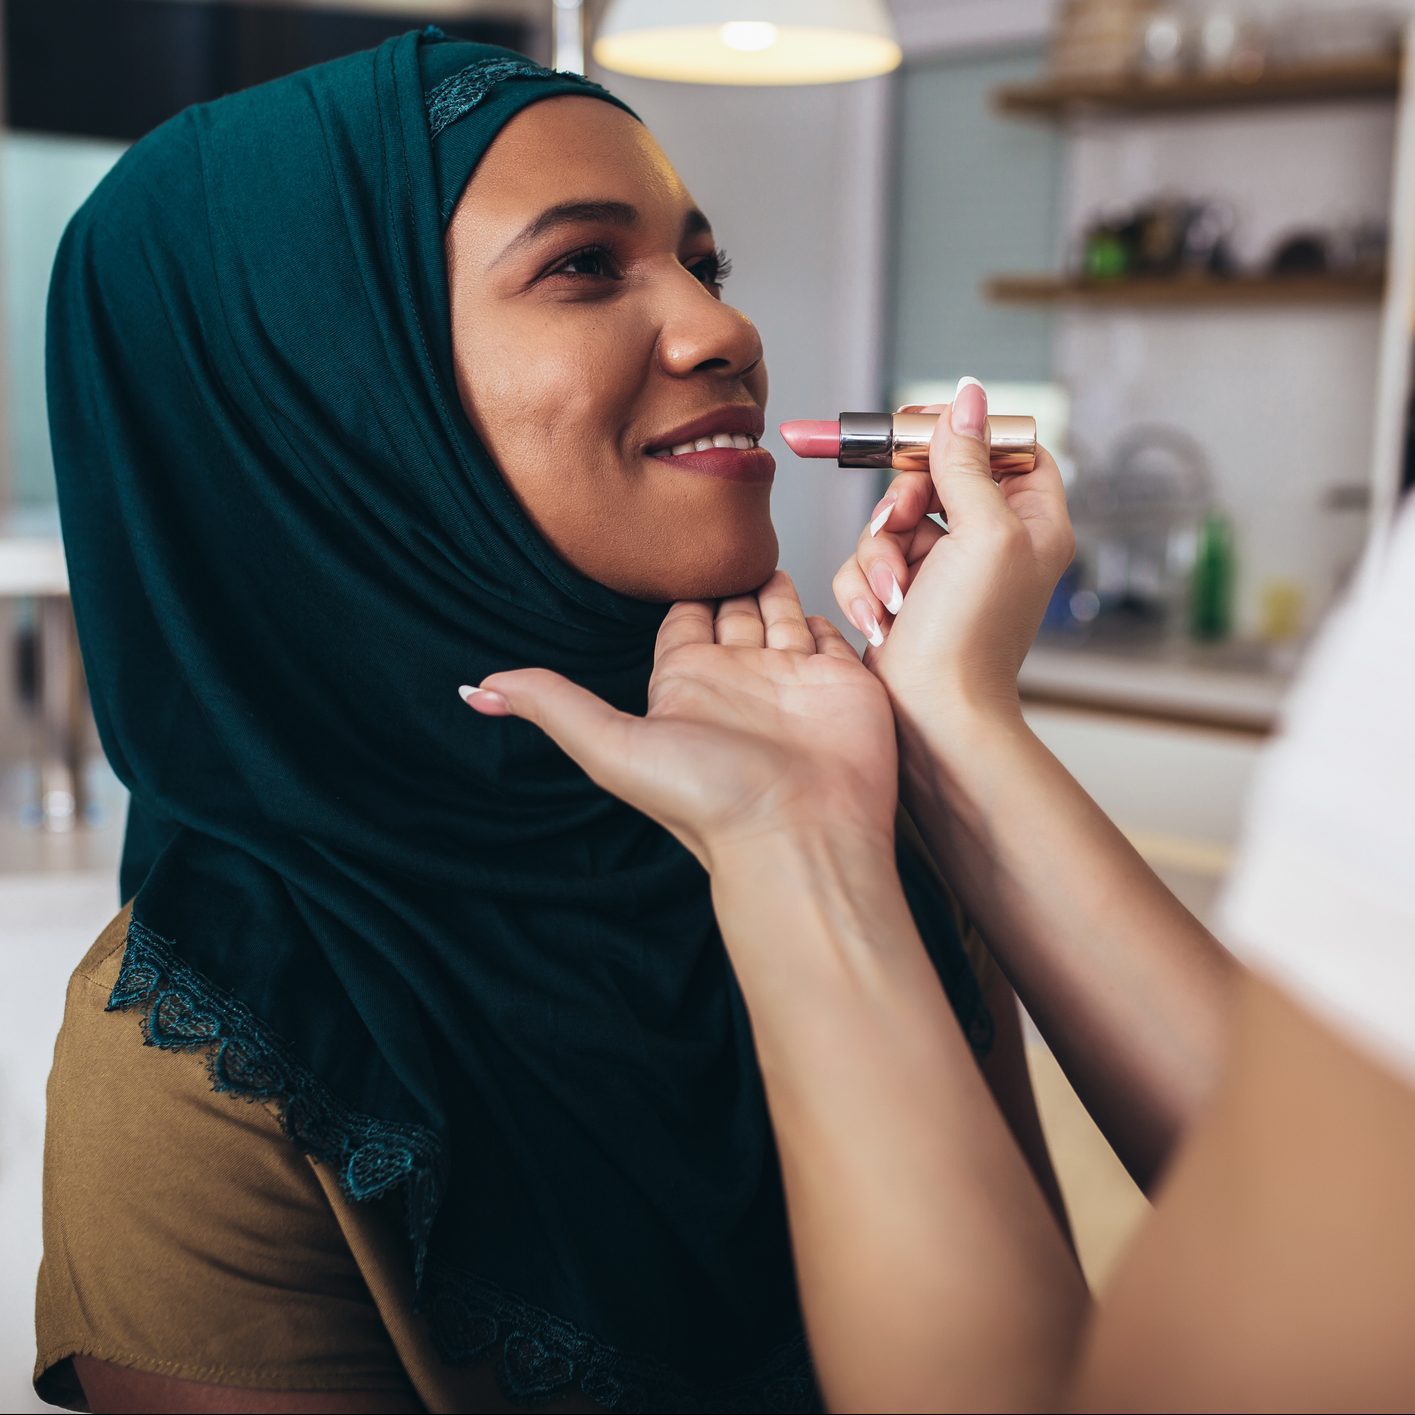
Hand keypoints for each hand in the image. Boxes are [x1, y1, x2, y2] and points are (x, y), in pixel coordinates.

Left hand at [460, 571, 898, 868]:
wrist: (803, 833)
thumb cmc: (712, 801)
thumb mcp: (612, 746)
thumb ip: (553, 705)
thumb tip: (474, 691)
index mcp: (684, 683)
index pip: (680, 619)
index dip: (681, 587)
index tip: (675, 544)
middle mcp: (736, 677)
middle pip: (730, 608)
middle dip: (729, 573)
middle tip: (728, 528)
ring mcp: (791, 679)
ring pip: (779, 614)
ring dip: (773, 584)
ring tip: (766, 546)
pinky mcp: (841, 681)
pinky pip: (828, 634)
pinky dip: (822, 613)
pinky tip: (813, 594)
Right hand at [831, 379, 1074, 727]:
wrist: (932, 714)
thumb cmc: (970, 633)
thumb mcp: (981, 531)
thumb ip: (968, 461)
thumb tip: (967, 396)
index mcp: (1031, 522)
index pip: (1010, 449)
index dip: (969, 435)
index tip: (930, 431)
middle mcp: (990, 542)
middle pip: (935, 475)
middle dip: (904, 499)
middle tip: (899, 523)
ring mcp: (943, 569)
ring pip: (891, 518)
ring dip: (879, 553)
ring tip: (892, 596)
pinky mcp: (902, 593)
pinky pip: (867, 559)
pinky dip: (865, 585)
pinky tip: (880, 617)